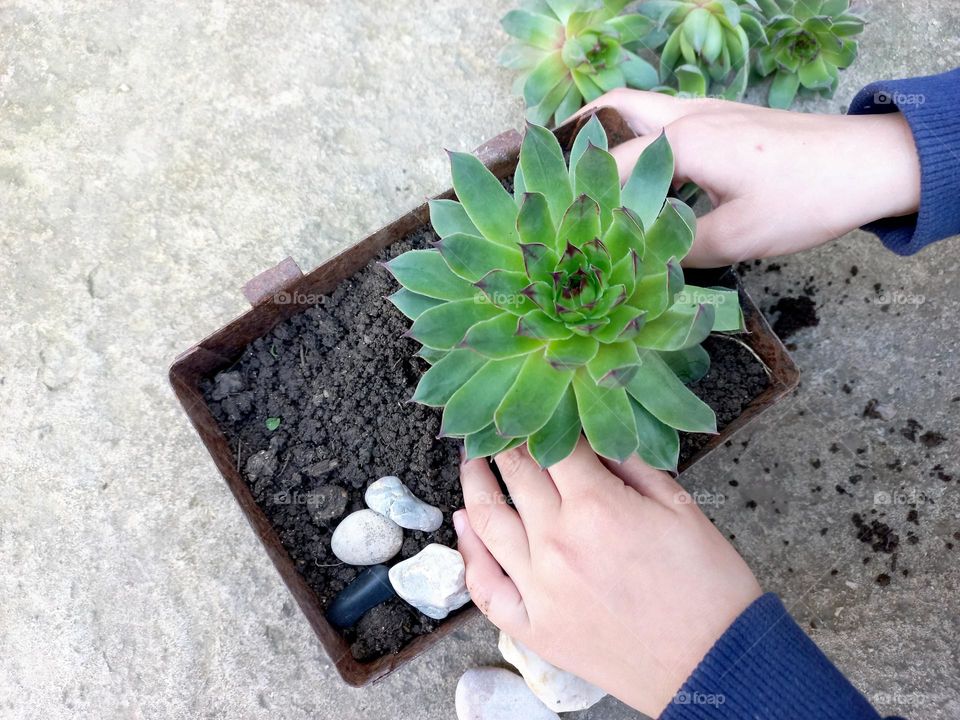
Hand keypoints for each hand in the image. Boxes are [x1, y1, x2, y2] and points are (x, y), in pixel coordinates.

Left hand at [454, 439, 761, 717]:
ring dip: (473, 482)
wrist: (716, 665)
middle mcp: (556, 542)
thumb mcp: (680, 507)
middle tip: (494, 424)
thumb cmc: (708, 586)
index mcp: (596, 506)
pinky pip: (484, 586)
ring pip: (486, 520)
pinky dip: (469, 552)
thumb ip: (631, 463)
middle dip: (503, 442)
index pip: (551, 446)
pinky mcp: (533, 627)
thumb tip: (593, 435)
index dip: (544, 419)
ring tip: (471, 460)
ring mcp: (538, 587)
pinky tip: (464, 527)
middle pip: (515, 474)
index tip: (538, 407)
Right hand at [573, 89, 920, 266]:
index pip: (610, 168)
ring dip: (613, 136)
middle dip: (580, 138)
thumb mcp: (738, 237)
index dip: (582, 198)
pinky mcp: (725, 121)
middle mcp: (686, 117)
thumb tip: (641, 263)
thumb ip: (681, 250)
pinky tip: (648, 181)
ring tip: (592, 181)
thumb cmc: (805, 198)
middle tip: (559, 177)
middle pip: (614, 110)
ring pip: (640, 111)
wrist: (867, 163)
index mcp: (682, 142)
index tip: (561, 227)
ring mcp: (707, 112)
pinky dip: (644, 142)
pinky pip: (666, 122)